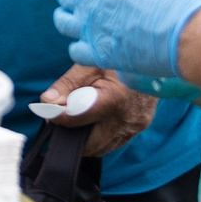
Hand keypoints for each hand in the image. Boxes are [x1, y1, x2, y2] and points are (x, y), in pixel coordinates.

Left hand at [35, 65, 157, 155]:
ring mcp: (136, 126)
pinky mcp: (140, 128)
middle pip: (89, 144)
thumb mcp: (90, 63)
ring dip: (85, 138)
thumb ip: (68, 84)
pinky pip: (114, 142)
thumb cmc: (119, 55)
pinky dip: (99, 136)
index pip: (77, 119)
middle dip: (71, 136)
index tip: (48, 112)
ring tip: (76, 118)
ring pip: (102, 148)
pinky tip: (93, 121)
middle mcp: (127, 119)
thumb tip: (47, 102)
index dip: (58, 117)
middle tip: (60, 119)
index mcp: (114, 99)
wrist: (153, 54)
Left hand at [53, 0, 200, 79]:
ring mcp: (92, 31)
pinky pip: (75, 51)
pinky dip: (79, 47)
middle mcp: (90, 5)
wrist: (189, 36)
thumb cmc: (177, 1)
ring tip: (74, 18)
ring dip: (66, 18)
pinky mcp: (100, 55)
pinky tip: (87, 44)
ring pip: (63, 23)